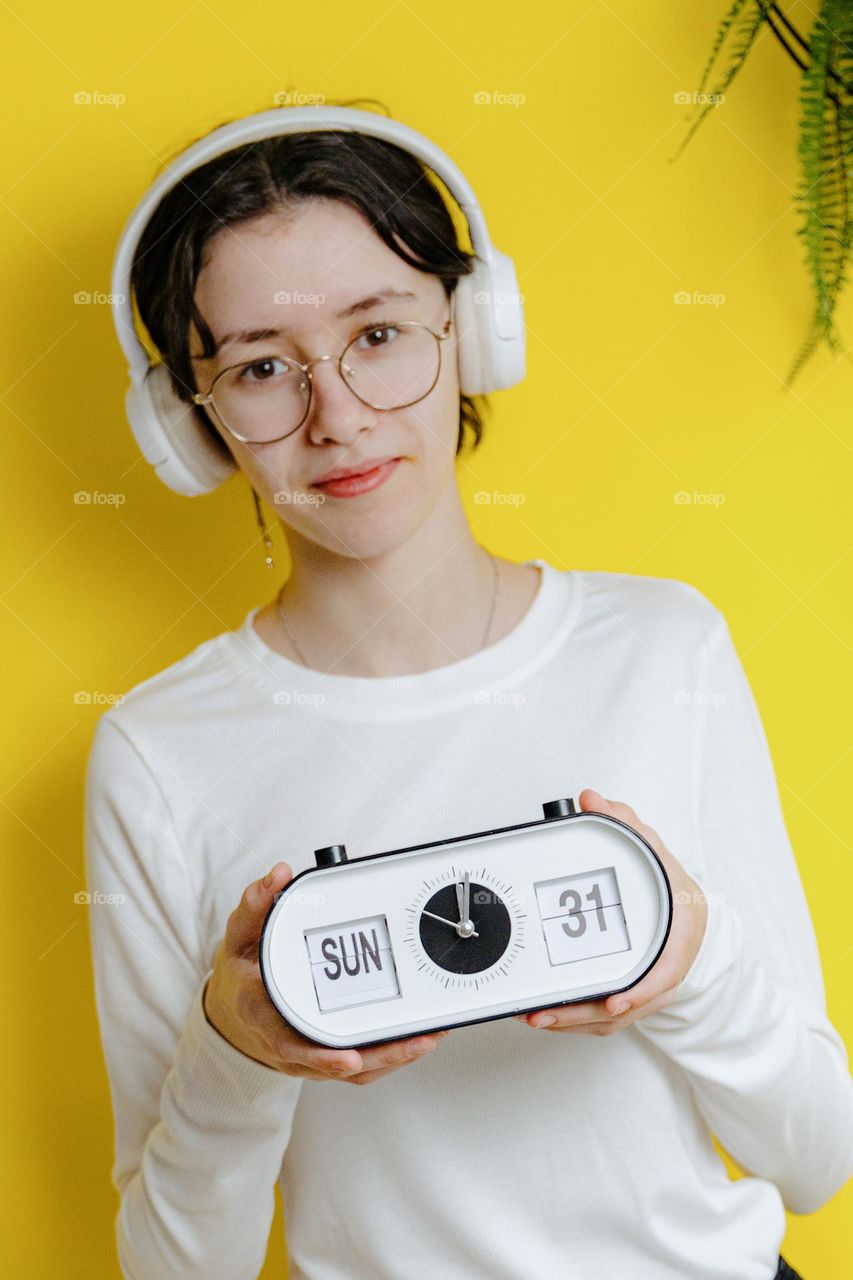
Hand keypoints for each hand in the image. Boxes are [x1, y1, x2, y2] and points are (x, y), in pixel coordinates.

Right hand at [203, 862, 449, 1084]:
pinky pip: (362, 1067)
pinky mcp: (326, 1059)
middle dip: (380, 1055)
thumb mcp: (239, 936)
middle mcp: (287, 1044)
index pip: (288, 1041)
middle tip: (418, 1040)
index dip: (320, 1055)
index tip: (349, 1058)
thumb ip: (257, 904)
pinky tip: (418, 1039)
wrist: (233, 1012)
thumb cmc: (242, 974)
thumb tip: (279, 874)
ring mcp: (309, 1056)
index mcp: (262, 1014)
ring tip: (429, 1037)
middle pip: (336, 1061)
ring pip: (356, 1069)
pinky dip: (391, 1057)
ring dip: (394, 1057)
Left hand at [515, 789, 708, 1036]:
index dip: (640, 992)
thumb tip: (591, 799)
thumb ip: (624, 822)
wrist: (690, 916)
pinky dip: (574, 1021)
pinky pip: (601, 1018)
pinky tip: (545, 1015)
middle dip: (583, 1014)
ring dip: (572, 1022)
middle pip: (625, 1005)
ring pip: (609, 1019)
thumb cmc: (671, 889)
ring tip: (535, 1017)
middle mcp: (662, 971)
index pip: (663, 975)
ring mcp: (645, 989)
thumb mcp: (653, 850)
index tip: (616, 1002)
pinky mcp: (627, 997)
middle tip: (546, 1013)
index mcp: (676, 939)